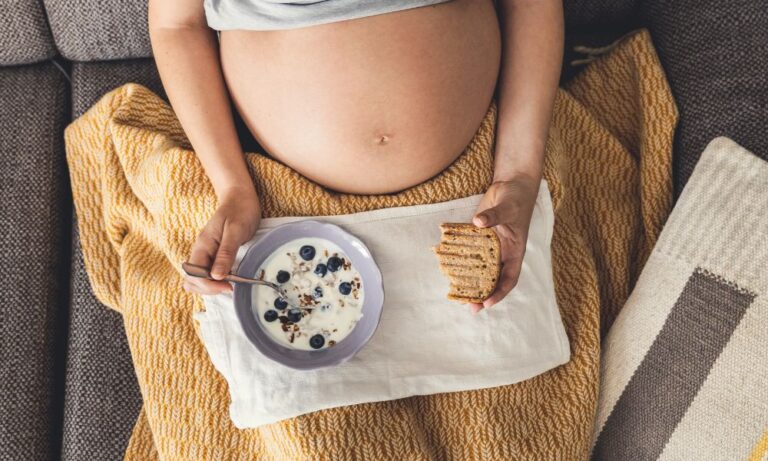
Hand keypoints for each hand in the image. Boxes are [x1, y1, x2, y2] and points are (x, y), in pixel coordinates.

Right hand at [183, 187, 260, 294]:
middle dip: (208, 288)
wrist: (239, 197)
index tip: (229, 285)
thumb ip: (226, 253)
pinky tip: (229, 278)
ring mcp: (205, 254)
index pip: (194, 275)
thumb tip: (217, 276)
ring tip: (229, 283)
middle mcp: (200, 251)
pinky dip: (214, 281)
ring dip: (210, 286)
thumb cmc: (239, 210)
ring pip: (197, 279)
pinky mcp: (213, 255)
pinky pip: (206, 274)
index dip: (209, 285)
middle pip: (192, 280)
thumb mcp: (235, 231)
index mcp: (202, 246)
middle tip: (229, 286)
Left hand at [470, 175, 538, 312]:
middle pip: (493, 279)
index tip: (486, 303)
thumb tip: (479, 223)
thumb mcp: (508, 207)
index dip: (499, 292)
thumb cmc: (516, 198)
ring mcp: (490, 247)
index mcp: (515, 252)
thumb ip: (494, 216)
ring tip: (457, 294)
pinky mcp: (479, 238)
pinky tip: (449, 268)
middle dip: (481, 293)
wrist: (511, 184)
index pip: (509, 278)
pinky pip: (470, 252)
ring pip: (480, 269)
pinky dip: (462, 261)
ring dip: (470, 281)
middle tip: (469, 306)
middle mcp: (503, 253)